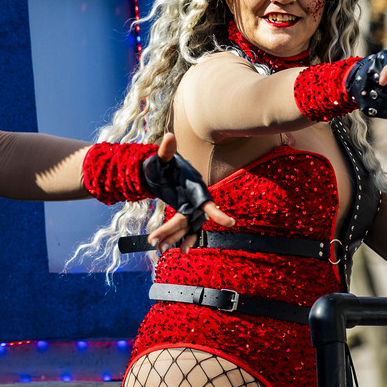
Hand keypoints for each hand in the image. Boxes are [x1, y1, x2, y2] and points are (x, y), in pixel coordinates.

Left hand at [142, 134, 234, 252]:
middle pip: (187, 220)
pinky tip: (173, 250)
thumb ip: (167, 150)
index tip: (230, 223)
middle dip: (173, 231)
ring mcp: (191, 210)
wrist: (162, 172)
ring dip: (173, 239)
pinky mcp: (184, 215)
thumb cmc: (166, 164)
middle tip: (156, 243)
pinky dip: (180, 240)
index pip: (207, 204)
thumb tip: (168, 136)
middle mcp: (196, 202)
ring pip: (185, 229)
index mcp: (195, 190)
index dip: (218, 213)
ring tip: (160, 249)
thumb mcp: (164, 158)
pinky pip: (185, 231)